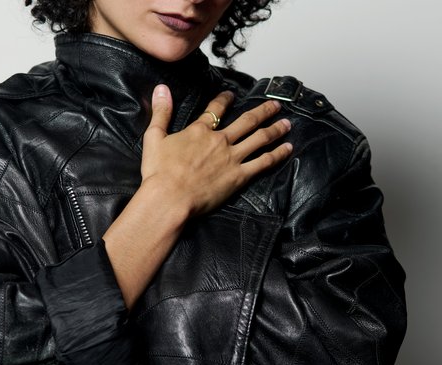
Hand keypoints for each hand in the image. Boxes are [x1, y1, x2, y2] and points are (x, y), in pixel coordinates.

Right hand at [140, 84, 292, 216]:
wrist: (169, 198)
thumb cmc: (159, 173)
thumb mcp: (154, 137)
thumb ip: (161, 111)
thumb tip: (161, 88)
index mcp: (200, 131)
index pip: (215, 109)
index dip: (225, 100)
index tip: (232, 95)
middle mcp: (220, 140)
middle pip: (247, 121)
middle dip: (263, 111)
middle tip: (275, 105)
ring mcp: (232, 157)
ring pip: (260, 138)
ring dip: (275, 129)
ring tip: (287, 123)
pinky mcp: (239, 176)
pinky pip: (263, 162)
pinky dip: (278, 154)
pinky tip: (288, 148)